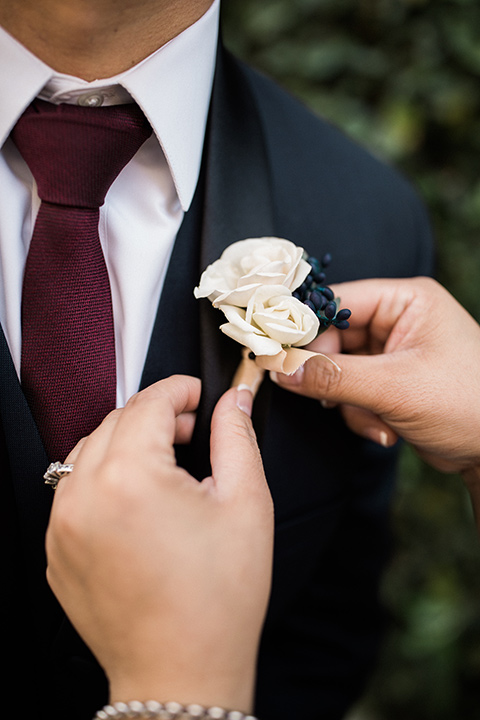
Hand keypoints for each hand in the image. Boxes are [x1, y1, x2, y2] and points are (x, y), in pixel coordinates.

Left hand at [45, 375, 273, 712]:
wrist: (181, 672)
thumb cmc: (218, 598)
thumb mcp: (245, 504)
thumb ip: (236, 437)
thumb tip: (235, 401)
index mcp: (131, 478)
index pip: (148, 403)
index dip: (179, 389)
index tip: (197, 393)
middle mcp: (84, 496)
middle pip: (116, 421)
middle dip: (155, 414)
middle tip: (191, 429)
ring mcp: (62, 526)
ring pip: (89, 451)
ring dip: (126, 443)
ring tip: (165, 463)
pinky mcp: (56, 551)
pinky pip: (73, 491)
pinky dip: (104, 478)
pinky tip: (138, 499)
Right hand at [271, 276, 479, 474]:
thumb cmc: (468, 405)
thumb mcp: (396, 388)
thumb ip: (333, 376)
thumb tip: (281, 368)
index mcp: (406, 301)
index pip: (337, 302)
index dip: (306, 327)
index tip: (279, 354)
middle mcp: (396, 321)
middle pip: (332, 339)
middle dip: (333, 376)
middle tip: (331, 398)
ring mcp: (391, 353)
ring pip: (337, 371)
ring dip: (349, 402)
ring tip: (379, 420)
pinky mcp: (387, 382)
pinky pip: (350, 393)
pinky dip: (360, 415)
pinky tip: (386, 430)